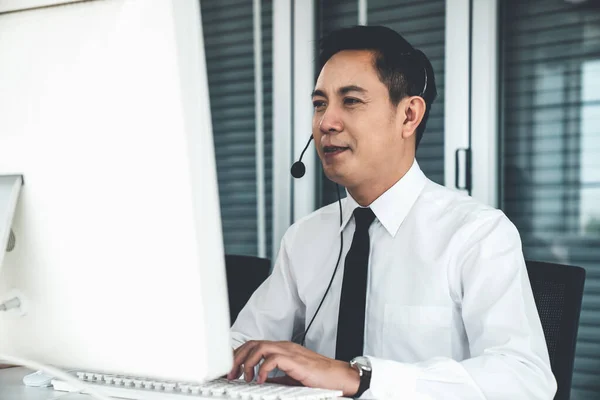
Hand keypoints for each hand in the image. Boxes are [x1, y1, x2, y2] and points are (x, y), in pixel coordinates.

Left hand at [226, 340, 359, 396]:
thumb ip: (275, 376)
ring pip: (259, 347)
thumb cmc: (318, 377)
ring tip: (245, 377)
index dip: (240, 354)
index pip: (255, 344)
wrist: (337, 376)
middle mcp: (284, 346)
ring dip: (247, 362)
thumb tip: (258, 380)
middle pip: (253, 343)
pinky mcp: (295, 360)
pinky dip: (262, 369)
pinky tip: (260, 380)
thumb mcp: (290, 377)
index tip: (231, 367)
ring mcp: (289, 351)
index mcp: (282, 349)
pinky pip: (272, 359)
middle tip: (232, 374)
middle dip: (238, 357)